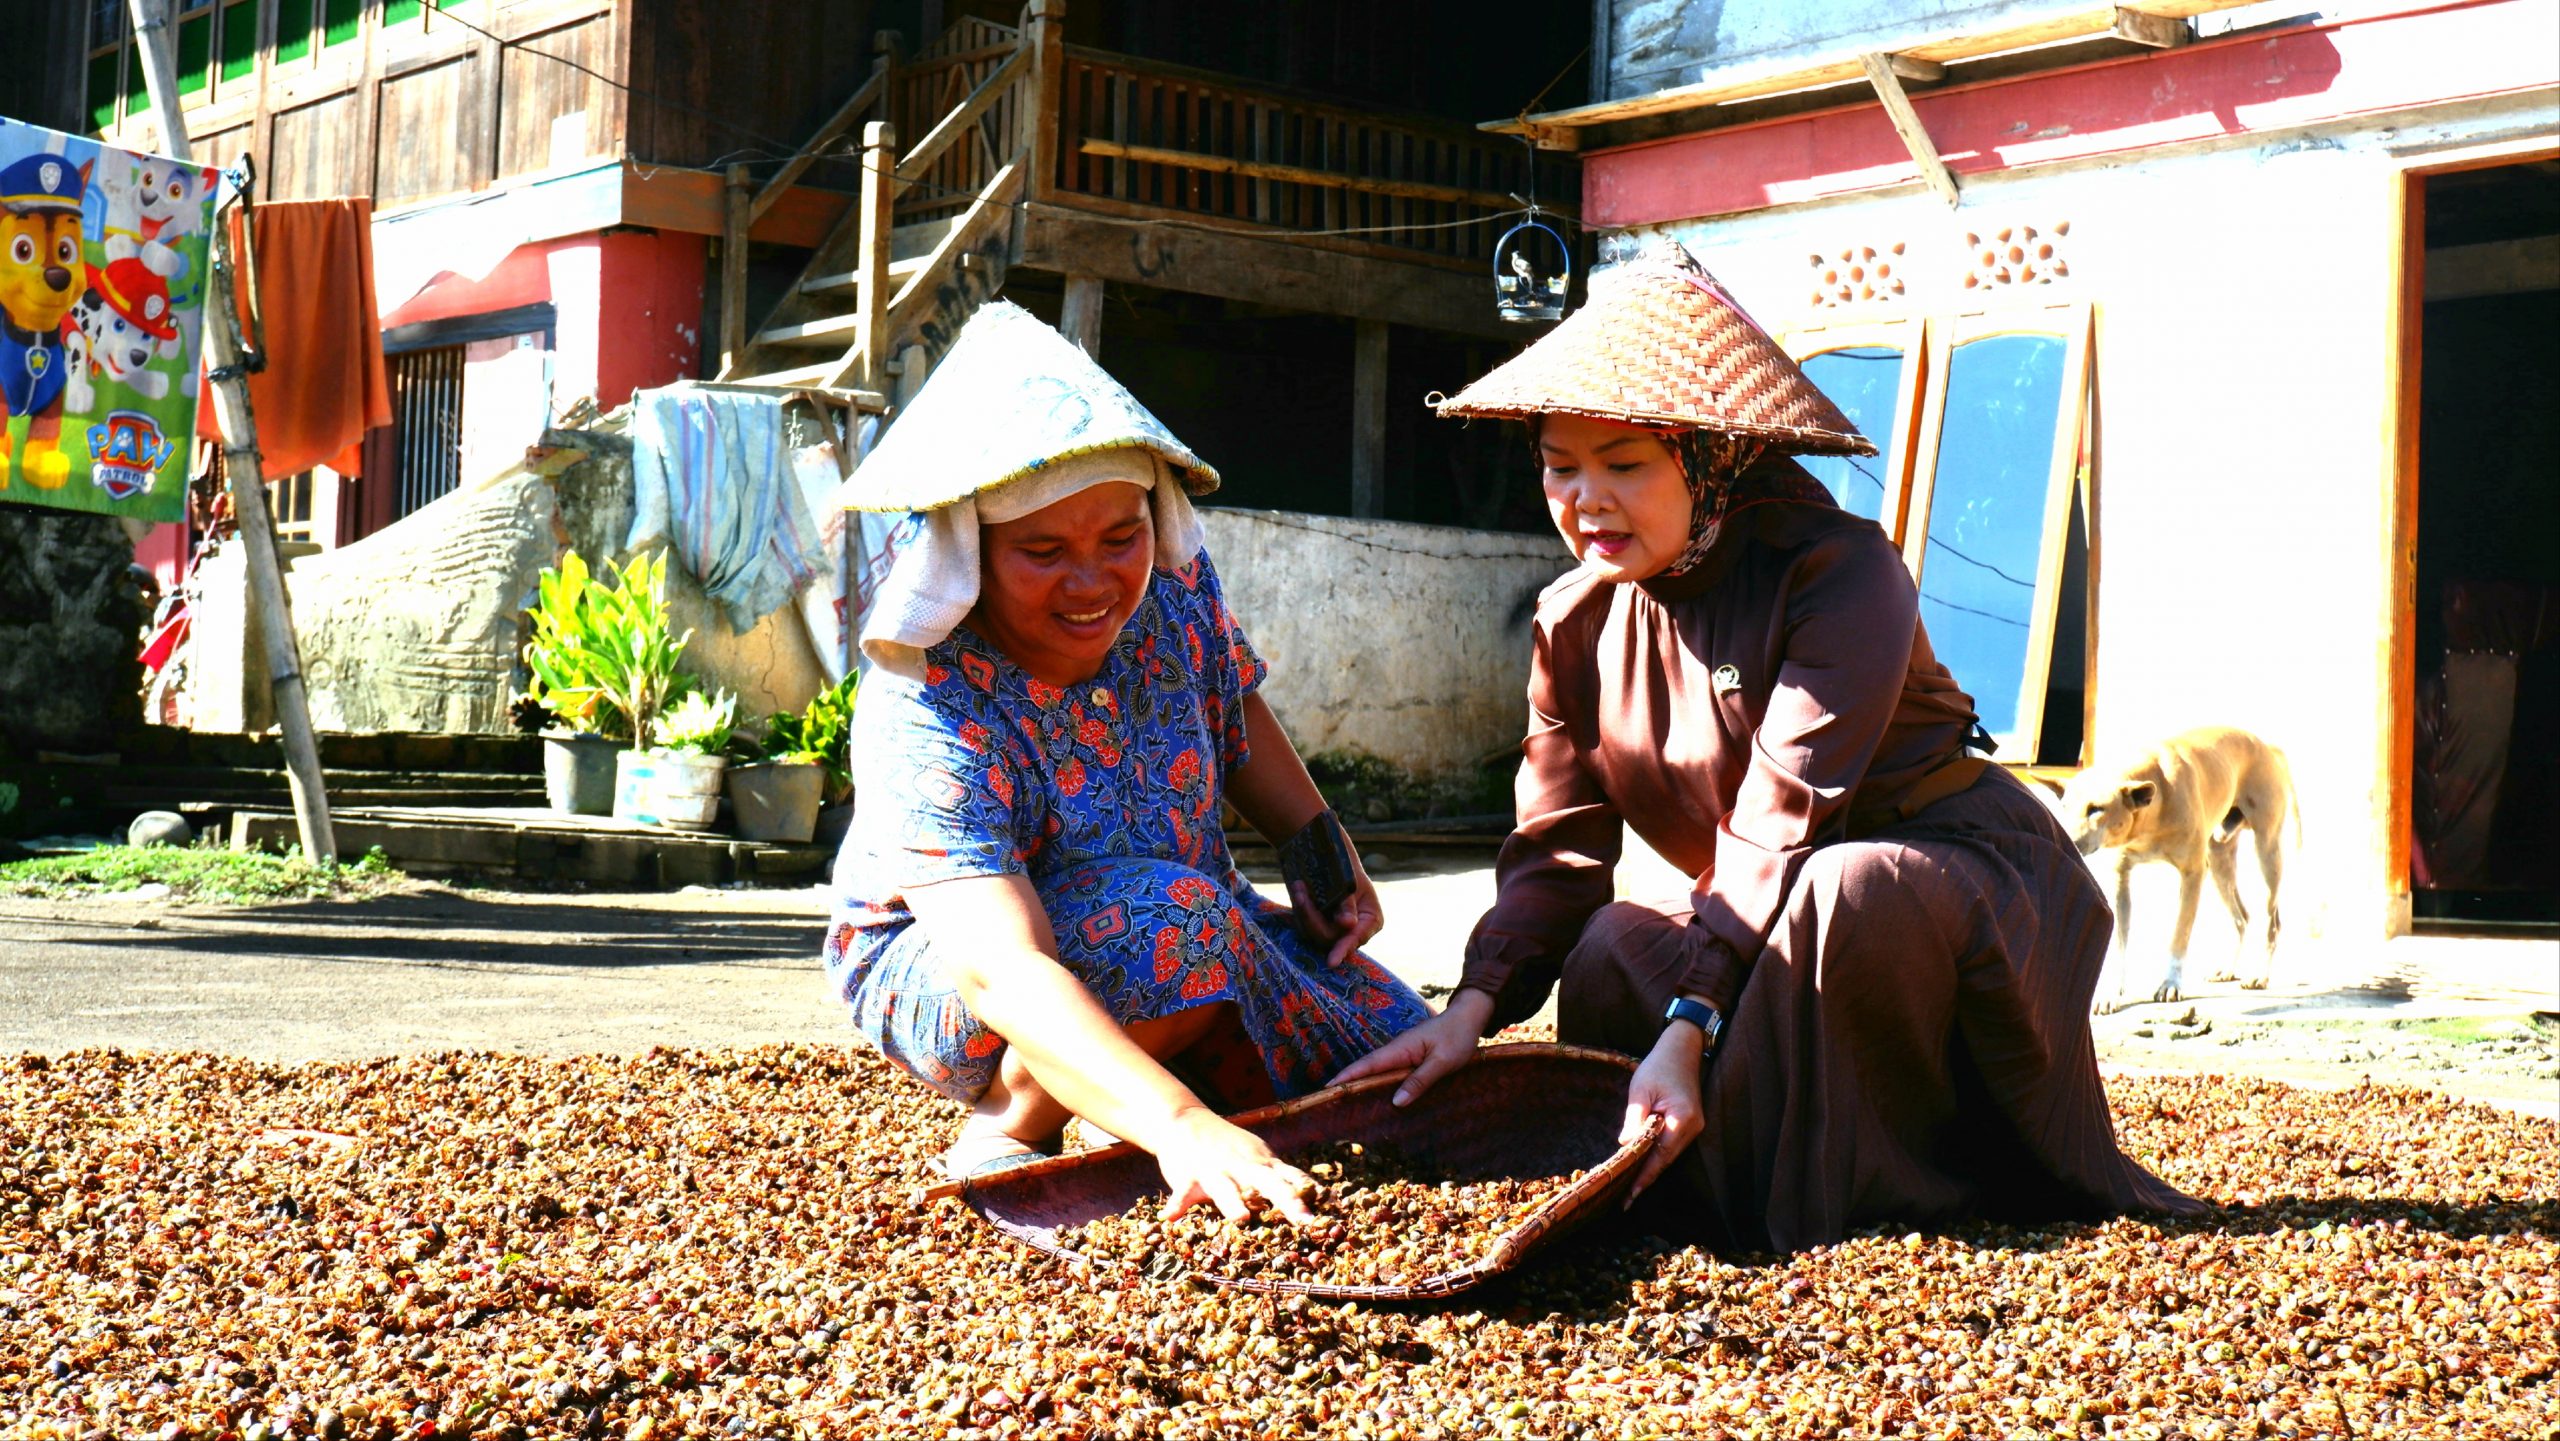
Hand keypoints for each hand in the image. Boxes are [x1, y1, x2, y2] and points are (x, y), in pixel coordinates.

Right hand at [1155, 1107, 1318, 1224]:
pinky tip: (1170, 1217)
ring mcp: (1214, 1170)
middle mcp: (1241, 1166)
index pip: (1289, 1177)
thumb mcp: (1257, 1156)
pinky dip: (1177, 1204)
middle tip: (1305, 1219)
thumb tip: (1316, 1191)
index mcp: (1260, 1163)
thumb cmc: (1228, 1146)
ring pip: (1225, 1188)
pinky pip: (1182, 1193)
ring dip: (1232, 1202)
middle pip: (1268, 1183)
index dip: (1308, 1193)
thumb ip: (1281, 1175)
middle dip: (1287, 1200)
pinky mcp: (1187, 1176)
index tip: (1329, 1209)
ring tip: (1241, 1218)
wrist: (1183, 1120)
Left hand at [1286, 857, 1384, 967]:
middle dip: (1313, 919)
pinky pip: (1305, 926)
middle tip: (1302, 894)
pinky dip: (1300, 909)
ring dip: (1304, 912)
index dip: (1344, 949)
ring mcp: (1335, 929)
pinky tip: (1299, 890)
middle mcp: (1354, 930)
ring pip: (1315, 934)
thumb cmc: (1346, 867)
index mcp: (1371, 920)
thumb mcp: (1351, 882)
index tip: (1332, 962)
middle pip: (1331, 939)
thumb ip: (1347, 904)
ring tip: (1299, 887)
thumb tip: (1348, 925)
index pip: (1356, 938)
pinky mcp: (1318, 926)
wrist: (1330, 856)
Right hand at [1329, 988, 1492, 1105]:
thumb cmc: (1457, 1037)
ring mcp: (1402, 1053)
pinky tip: (1374, 1095)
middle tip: (1327, 1102)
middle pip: (1366, 1068)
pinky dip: (1377, 1082)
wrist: (1469, 1017)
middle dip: (1347, 1083)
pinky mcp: (1409, 1057)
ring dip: (1360, 1084)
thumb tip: (1396, 1101)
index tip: (1327, 1089)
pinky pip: (1388, 1072)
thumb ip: (1420, 1080)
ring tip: (1343, 1104)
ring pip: (1376, 1071)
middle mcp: (1396, 1050)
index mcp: (1400, 1049)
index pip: (1368, 1065)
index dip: (1347, 1077)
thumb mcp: (1442, 1062)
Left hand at [1621, 1024, 1706, 1202]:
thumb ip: (1635, 1119)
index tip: (1629, 1195)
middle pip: (1666, 1160)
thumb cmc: (1659, 1066)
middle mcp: (1692, 1127)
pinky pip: (1671, 1145)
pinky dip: (1656, 1155)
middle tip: (1623, 1199)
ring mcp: (1694, 1126)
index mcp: (1682, 1119)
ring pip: (1669, 1155)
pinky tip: (1641, 1164)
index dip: (1644, 1177)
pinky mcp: (1689, 1123)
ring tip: (1628, 1186)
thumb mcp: (1641, 1090)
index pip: (1660, 1156)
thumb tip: (1626, 1146)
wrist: (1681, 1049)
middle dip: (1645, 1178)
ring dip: (1650, 1168)